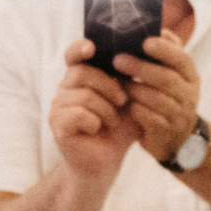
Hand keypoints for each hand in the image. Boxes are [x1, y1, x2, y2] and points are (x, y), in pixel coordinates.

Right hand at [47, 39, 139, 178]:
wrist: (107, 162)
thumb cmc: (119, 129)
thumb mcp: (132, 100)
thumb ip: (135, 77)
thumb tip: (152, 50)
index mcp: (81, 77)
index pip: (74, 54)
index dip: (80, 48)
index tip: (92, 47)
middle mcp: (65, 88)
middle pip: (82, 72)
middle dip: (109, 87)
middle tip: (122, 102)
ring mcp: (58, 106)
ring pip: (84, 95)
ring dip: (106, 109)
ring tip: (111, 121)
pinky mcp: (58, 124)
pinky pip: (79, 114)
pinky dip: (95, 122)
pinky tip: (97, 129)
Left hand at [114, 33, 201, 163]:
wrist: (176, 140)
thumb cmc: (167, 99)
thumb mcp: (172, 77)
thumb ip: (166, 54)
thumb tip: (158, 28)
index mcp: (190, 77)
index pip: (182, 59)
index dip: (164, 50)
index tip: (145, 41)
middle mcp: (189, 95)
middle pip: (166, 78)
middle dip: (140, 67)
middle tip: (117, 60)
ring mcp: (179, 115)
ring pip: (156, 98)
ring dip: (134, 88)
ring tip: (117, 82)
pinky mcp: (166, 132)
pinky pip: (148, 117)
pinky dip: (135, 109)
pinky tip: (124, 104)